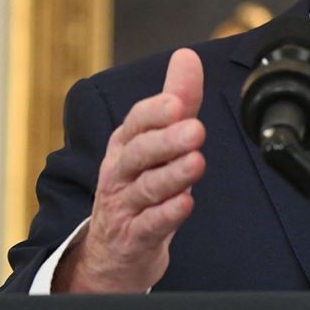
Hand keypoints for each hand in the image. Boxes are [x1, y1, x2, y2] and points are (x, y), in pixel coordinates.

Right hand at [53, 49, 206, 291]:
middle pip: (139, 153)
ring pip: (146, 188)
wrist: (113, 253)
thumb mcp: (157, 142)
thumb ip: (177, 100)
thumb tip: (187, 56)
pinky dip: (167, 215)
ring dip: (172, 175)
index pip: (136, 122)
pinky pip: (149, 225)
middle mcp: (120, 172)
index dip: (155, 112)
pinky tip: (186, 203)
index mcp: (126, 144)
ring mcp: (124, 206)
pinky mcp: (133, 238)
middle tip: (195, 129)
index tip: (177, 102)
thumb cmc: (139, 187)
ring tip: (197, 162)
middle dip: (166, 140)